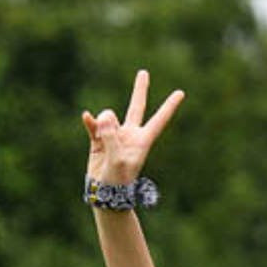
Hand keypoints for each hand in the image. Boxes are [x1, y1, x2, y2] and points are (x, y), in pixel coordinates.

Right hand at [81, 69, 183, 185]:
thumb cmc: (117, 180)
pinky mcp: (98, 140)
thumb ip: (111, 136)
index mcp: (142, 140)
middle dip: (140, 90)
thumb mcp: (117, 159)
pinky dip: (90, 121)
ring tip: (103, 142)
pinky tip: (86, 118)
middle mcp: (130, 135)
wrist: (105, 194)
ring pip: (108, 116)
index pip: (159, 119)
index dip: (169, 106)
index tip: (181, 93)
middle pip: (136, 107)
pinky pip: (93, 124)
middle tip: (144, 72)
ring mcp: (114, 136)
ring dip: (103, 123)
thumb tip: (103, 116)